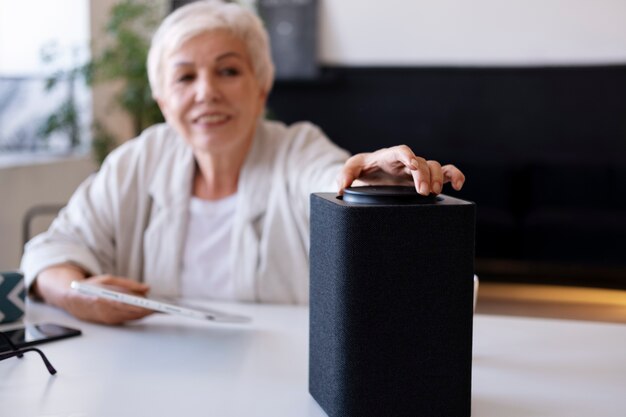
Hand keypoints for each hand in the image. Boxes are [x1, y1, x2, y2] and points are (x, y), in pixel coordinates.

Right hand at [35, 264, 152, 324]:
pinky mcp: (109, 322)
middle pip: (131, 314)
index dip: (141, 308)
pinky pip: (127, 320)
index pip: (126, 306)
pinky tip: (148, 312)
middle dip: (147, 312)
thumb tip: (147, 288)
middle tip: (163, 309)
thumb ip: (128, 284)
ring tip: (159, 309)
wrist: (71, 300)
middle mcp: (106, 313)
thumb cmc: (90, 287)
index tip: (154, 306)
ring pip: (131, 318)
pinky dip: (138, 316)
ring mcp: (107, 319)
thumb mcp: (108, 280)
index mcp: (103, 300)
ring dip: (145, 315)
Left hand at [337, 145, 464, 195]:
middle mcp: (406, 161)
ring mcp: (418, 169)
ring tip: (432, 193)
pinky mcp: (426, 178)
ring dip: (438, 178)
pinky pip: (446, 173)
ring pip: (435, 166)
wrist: (371, 175)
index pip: (400, 151)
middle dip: (424, 176)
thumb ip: (345, 175)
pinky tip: (459, 185)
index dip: (408, 156)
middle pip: (421, 161)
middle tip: (423, 192)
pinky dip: (455, 176)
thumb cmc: (363, 170)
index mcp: (389, 156)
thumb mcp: (351, 169)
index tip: (413, 166)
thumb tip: (341, 187)